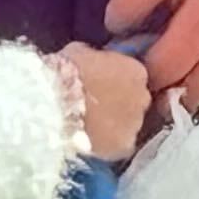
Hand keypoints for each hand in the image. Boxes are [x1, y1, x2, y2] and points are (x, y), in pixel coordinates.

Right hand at [56, 44, 150, 161]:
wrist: (54, 106)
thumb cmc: (65, 72)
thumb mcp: (80, 52)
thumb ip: (95, 58)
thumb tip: (93, 62)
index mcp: (136, 70)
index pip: (133, 76)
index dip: (116, 81)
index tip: (100, 85)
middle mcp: (143, 97)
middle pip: (135, 101)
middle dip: (120, 104)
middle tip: (96, 107)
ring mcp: (136, 124)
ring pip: (129, 126)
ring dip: (115, 125)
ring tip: (91, 127)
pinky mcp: (124, 147)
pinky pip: (120, 146)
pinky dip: (109, 145)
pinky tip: (92, 142)